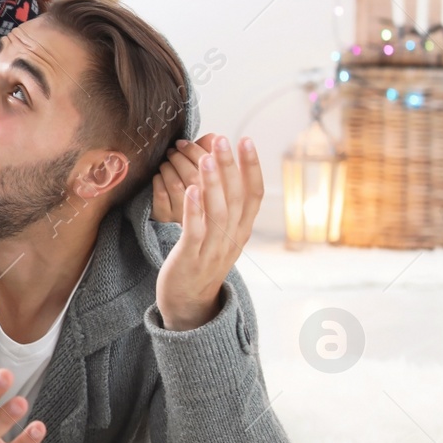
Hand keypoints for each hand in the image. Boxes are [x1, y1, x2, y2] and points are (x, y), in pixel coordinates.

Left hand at [154, 135, 263, 330]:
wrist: (189, 303)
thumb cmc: (201, 261)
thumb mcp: (220, 234)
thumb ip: (224, 207)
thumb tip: (224, 170)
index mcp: (242, 231)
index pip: (254, 194)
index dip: (251, 167)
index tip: (245, 140)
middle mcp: (232, 239)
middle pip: (236, 198)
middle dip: (230, 166)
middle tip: (223, 139)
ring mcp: (212, 250)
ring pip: (218, 213)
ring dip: (213, 183)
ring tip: (207, 158)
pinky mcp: (190, 259)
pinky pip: (195, 232)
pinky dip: (194, 210)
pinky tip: (189, 190)